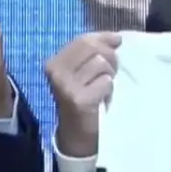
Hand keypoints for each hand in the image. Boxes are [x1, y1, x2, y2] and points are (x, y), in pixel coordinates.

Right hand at [44, 33, 120, 158]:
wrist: (77, 134)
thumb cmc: (83, 98)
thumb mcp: (82, 71)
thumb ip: (95, 51)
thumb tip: (116, 37)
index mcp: (54, 62)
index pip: (83, 40)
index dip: (104, 39)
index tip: (116, 44)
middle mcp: (56, 72)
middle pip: (94, 49)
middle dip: (109, 58)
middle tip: (109, 74)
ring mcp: (66, 86)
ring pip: (101, 64)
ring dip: (109, 76)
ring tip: (103, 88)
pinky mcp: (79, 100)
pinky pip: (106, 82)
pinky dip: (109, 90)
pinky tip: (102, 99)